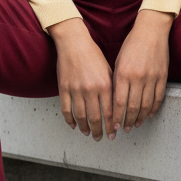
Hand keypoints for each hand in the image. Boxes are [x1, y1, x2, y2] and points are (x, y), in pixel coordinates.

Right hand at [48, 18, 112, 140]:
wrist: (73, 43)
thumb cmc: (93, 55)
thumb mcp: (108, 70)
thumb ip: (112, 89)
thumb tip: (116, 108)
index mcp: (105, 85)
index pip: (109, 112)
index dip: (111, 126)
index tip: (112, 134)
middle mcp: (91, 89)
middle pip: (95, 118)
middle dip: (98, 131)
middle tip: (99, 138)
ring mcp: (76, 90)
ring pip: (80, 116)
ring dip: (85, 128)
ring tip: (88, 133)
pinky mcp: (64, 89)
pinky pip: (66, 110)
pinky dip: (70, 120)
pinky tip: (74, 125)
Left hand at [112, 10, 172, 135]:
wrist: (151, 30)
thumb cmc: (132, 44)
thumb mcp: (119, 62)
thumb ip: (117, 81)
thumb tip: (114, 102)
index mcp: (124, 73)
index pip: (119, 102)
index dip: (116, 117)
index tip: (114, 126)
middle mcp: (138, 77)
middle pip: (133, 107)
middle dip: (127, 121)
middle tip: (125, 129)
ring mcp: (152, 77)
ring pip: (146, 105)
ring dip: (140, 118)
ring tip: (136, 125)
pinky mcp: (163, 76)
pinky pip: (158, 98)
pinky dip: (153, 108)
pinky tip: (149, 115)